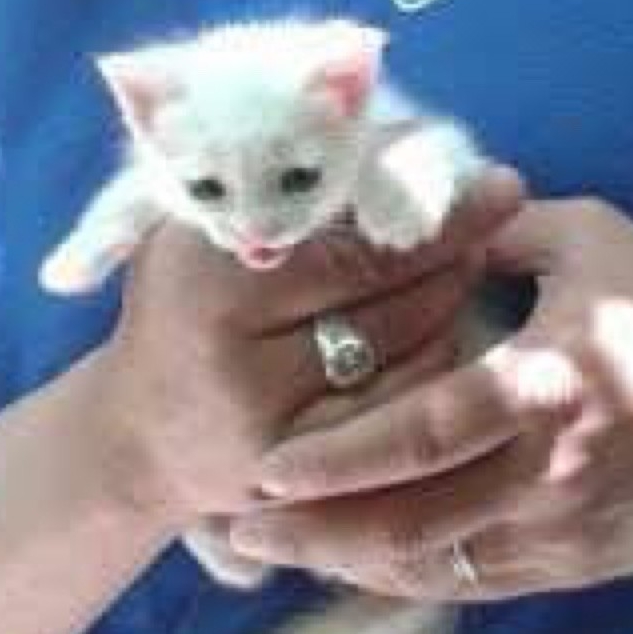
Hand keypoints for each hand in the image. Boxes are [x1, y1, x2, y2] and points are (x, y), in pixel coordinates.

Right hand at [81, 167, 527, 535]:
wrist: (137, 440)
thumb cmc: (177, 304)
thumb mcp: (197, 230)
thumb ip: (274, 186)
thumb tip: (388, 136)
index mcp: (208, 290)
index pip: (349, 250)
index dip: (427, 214)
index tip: (485, 178)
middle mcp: (242, 372)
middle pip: (392, 305)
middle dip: (454, 250)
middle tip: (495, 204)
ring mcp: (281, 445)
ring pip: (415, 363)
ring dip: (454, 304)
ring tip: (470, 257)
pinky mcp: (315, 496)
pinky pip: (410, 417)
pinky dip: (438, 365)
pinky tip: (444, 327)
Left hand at [225, 196, 632, 599]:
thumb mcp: (584, 238)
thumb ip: (490, 229)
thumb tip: (406, 207)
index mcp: (549, 384)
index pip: (425, 432)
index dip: (341, 458)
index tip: (267, 467)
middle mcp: (553, 470)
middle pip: (414, 522)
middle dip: (318, 535)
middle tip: (238, 533)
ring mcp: (568, 529)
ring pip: (440, 566)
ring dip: (353, 567)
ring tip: (278, 556)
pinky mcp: (583, 564)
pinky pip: (480, 583)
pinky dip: (414, 578)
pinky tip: (360, 567)